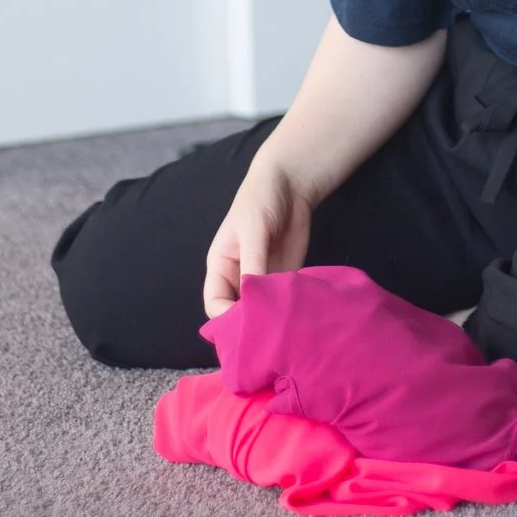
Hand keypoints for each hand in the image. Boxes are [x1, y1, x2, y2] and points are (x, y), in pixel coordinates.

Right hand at [202, 157, 314, 318]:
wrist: (291, 183)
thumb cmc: (260, 201)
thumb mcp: (253, 231)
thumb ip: (253, 264)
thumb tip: (253, 301)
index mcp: (221, 267)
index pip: (215, 303)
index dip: (225, 318)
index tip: (245, 326)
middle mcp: (240, 277)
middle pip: (238, 311)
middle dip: (250, 322)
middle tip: (268, 333)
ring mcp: (264, 279)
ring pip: (263, 309)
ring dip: (273, 317)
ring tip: (286, 325)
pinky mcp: (286, 276)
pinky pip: (285, 300)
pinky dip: (290, 307)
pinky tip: (300, 312)